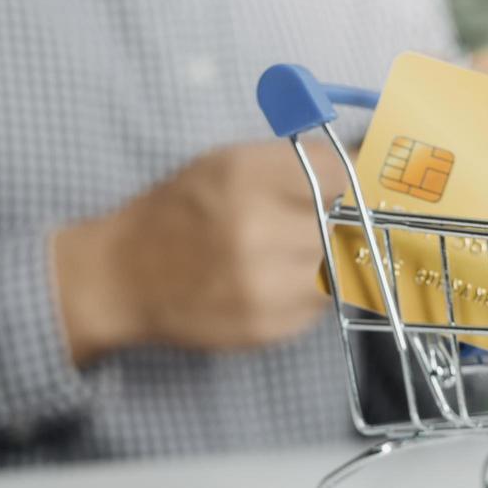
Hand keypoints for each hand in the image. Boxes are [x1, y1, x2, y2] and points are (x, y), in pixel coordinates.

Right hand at [51, 140, 348, 364]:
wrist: (121, 278)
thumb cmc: (178, 212)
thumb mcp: (228, 164)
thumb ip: (295, 163)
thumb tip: (366, 161)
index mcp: (246, 175)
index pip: (340, 173)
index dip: (350, 180)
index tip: (350, 186)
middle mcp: (257, 228)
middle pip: (345, 223)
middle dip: (341, 222)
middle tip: (323, 221)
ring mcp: (264, 283)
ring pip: (339, 267)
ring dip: (329, 259)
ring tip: (292, 252)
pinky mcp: (268, 326)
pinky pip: (320, 305)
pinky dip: (310, 292)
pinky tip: (277, 281)